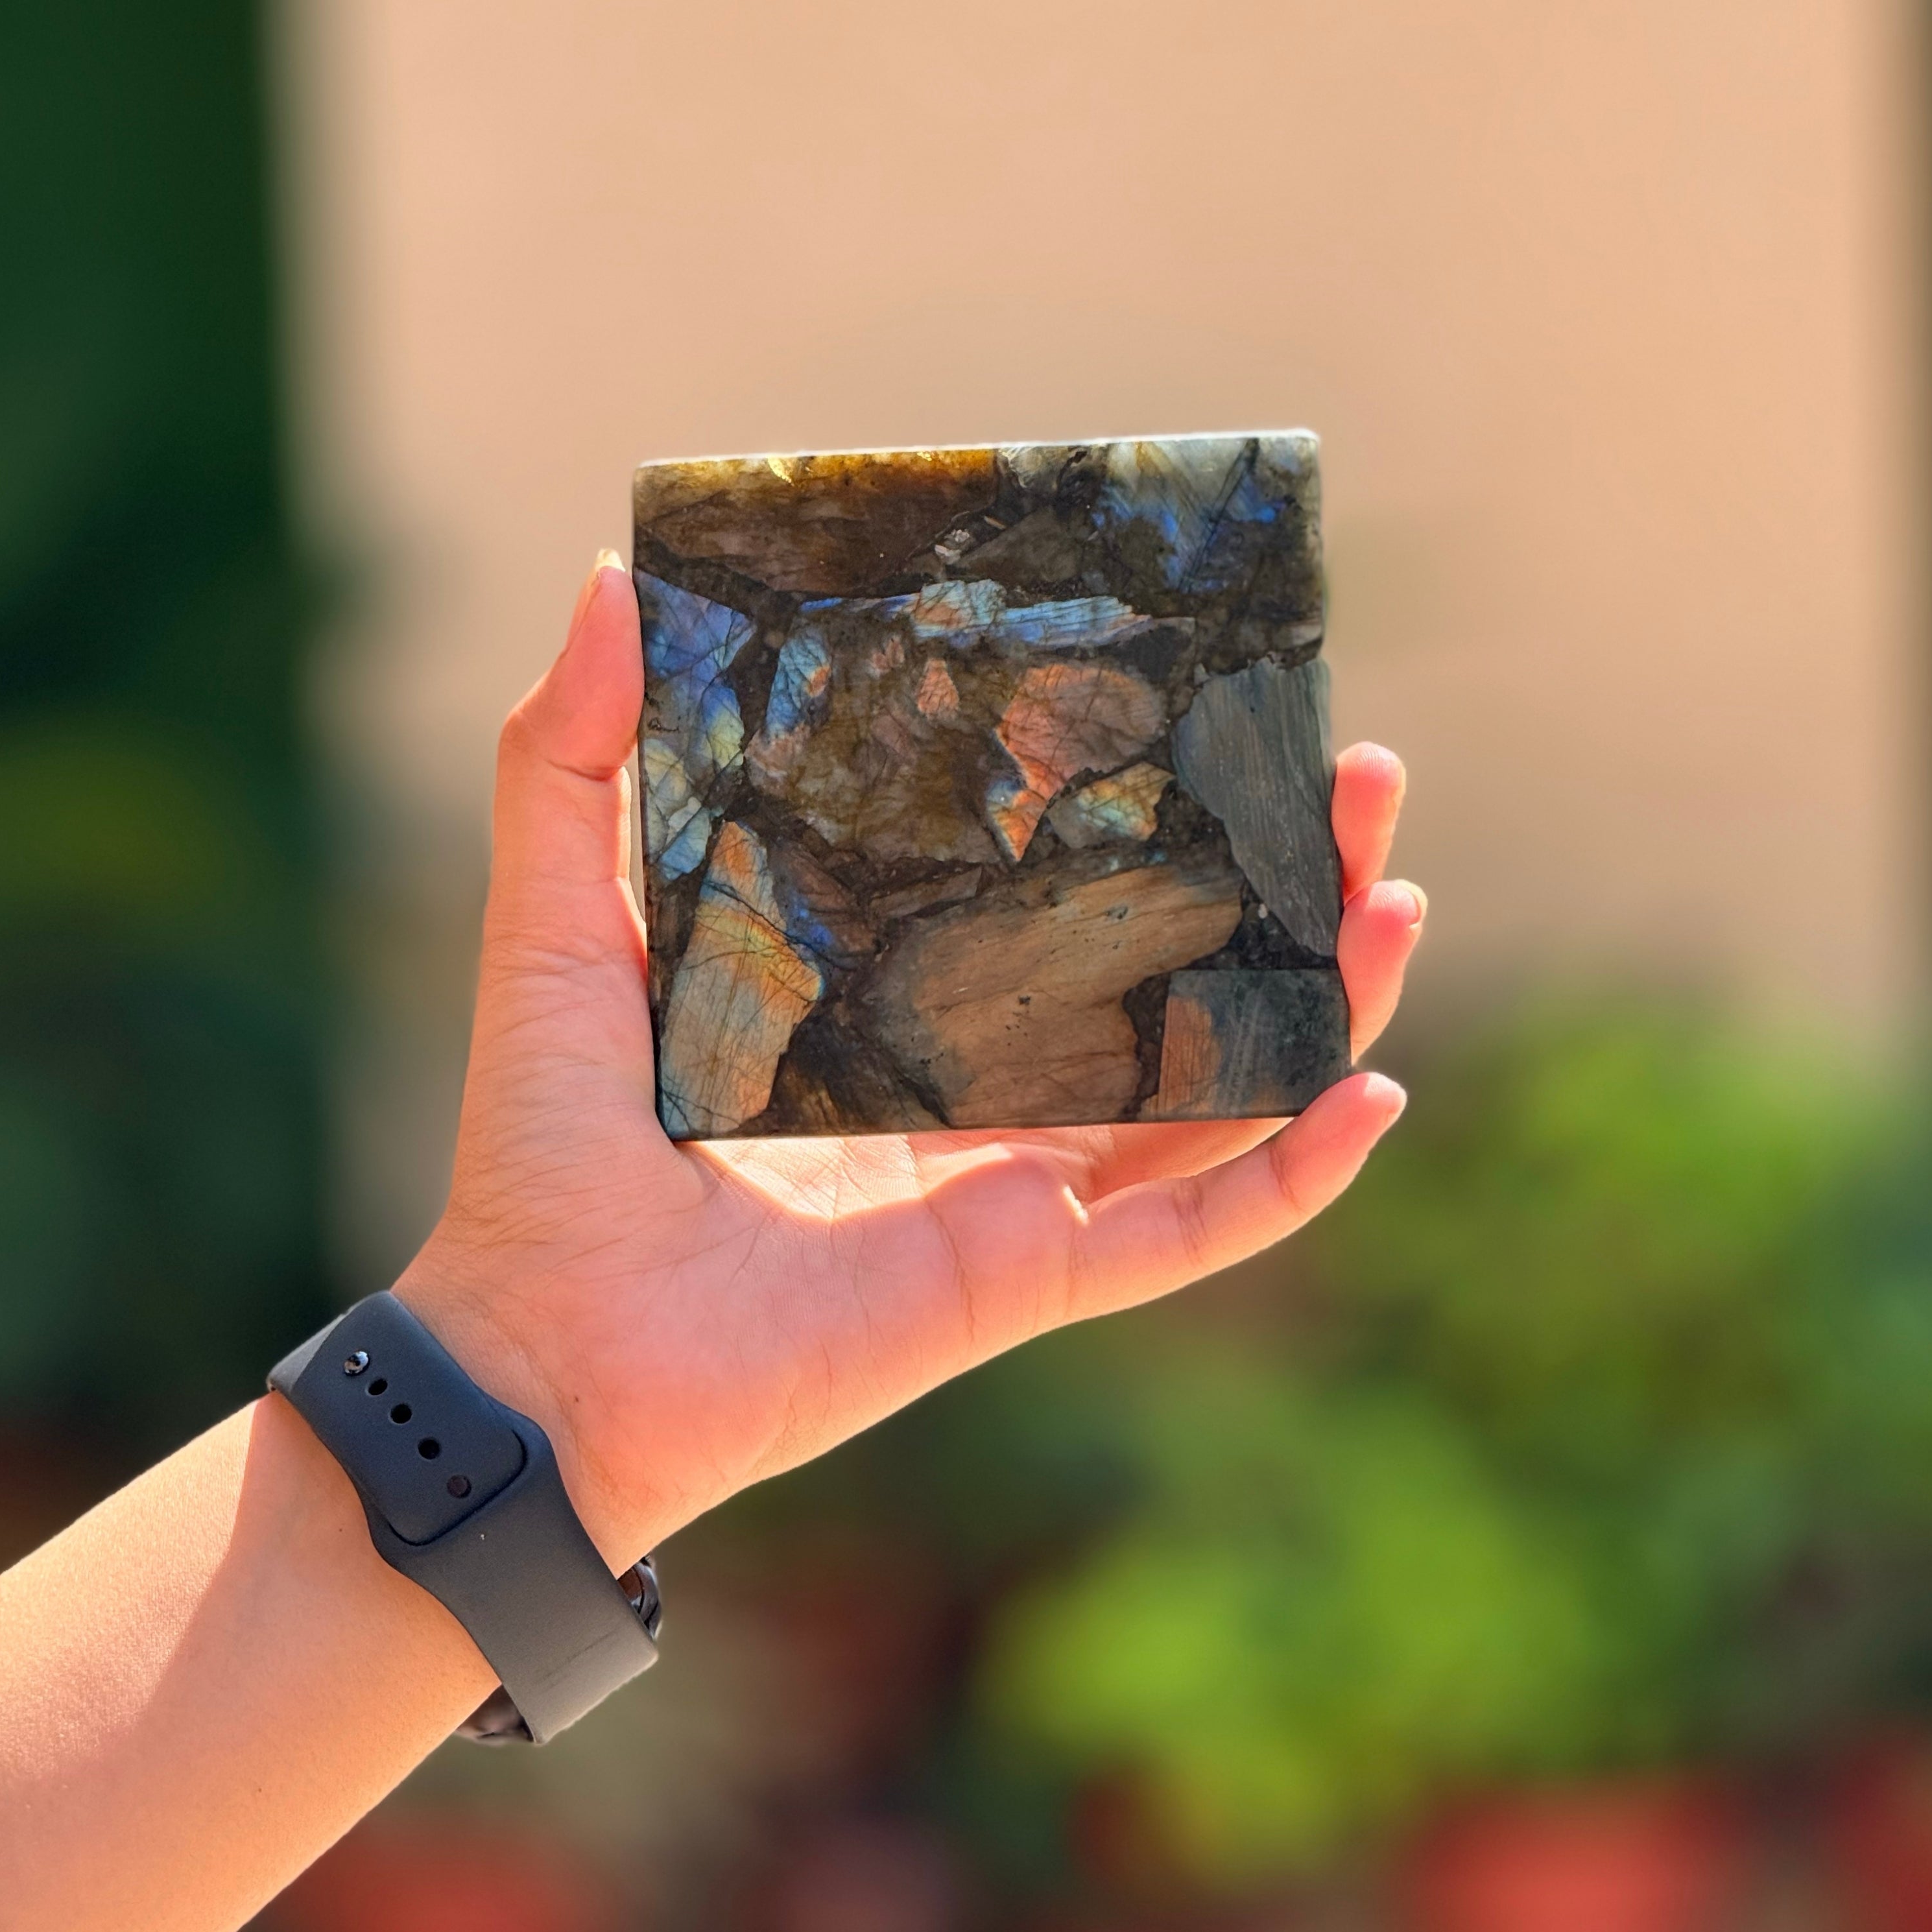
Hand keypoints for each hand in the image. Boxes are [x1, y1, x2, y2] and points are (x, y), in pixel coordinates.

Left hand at [399, 556, 1424, 1563]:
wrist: (541, 1355)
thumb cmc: (539, 1148)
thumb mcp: (554, 919)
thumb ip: (568, 760)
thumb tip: (608, 576)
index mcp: (887, 998)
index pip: (1053, 883)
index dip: (1145, 799)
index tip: (1214, 701)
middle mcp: (969, 1085)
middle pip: (1170, 971)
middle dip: (1278, 878)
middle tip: (1357, 777)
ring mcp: (1013, 1185)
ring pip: (1213, 1087)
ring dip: (1320, 1000)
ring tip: (1392, 896)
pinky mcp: (1027, 1276)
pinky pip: (1191, 1233)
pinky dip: (1290, 1175)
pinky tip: (1368, 1092)